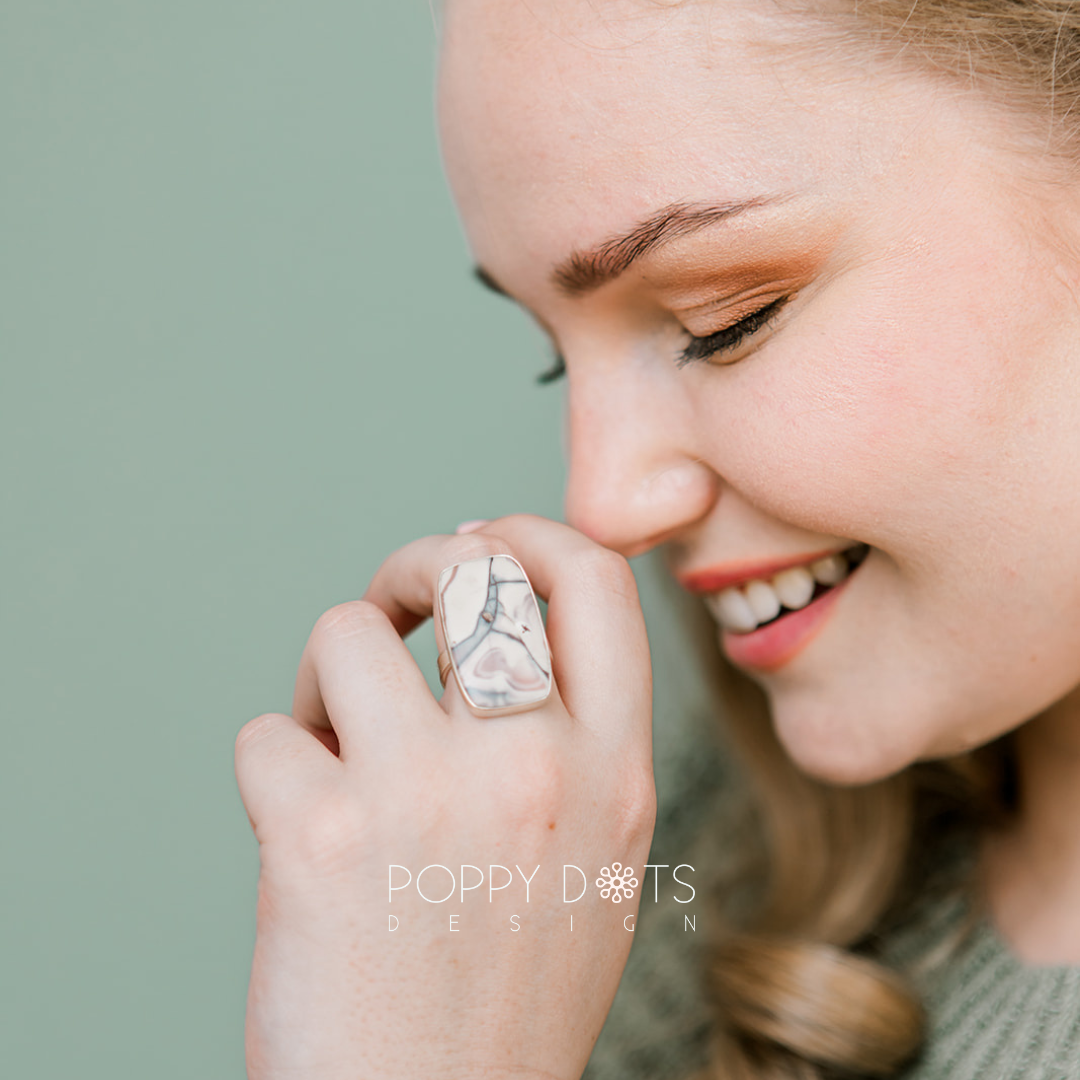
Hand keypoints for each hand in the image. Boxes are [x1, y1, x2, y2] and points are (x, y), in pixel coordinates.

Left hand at [234, 514, 655, 1079]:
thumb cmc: (507, 995)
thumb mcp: (596, 859)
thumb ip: (574, 743)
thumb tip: (502, 620)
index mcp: (614, 773)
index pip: (596, 580)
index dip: (532, 534)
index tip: (481, 544)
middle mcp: (534, 769)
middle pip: (472, 569)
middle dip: (415, 564)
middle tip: (394, 607)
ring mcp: (426, 796)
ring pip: (349, 632)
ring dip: (328, 675)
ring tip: (332, 741)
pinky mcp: (318, 836)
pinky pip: (265, 735)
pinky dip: (272, 770)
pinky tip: (297, 830)